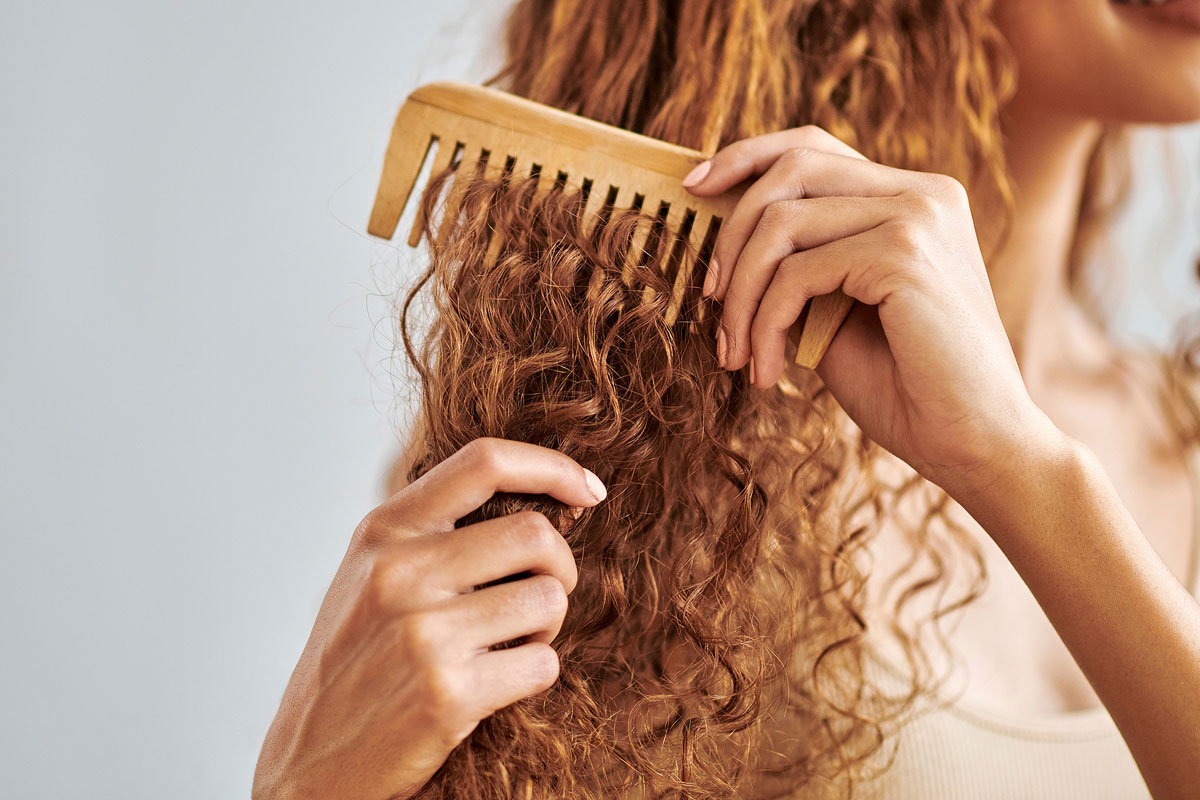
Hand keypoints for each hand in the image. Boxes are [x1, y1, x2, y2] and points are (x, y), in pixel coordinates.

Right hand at [252, 438, 606, 799]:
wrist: (307, 765)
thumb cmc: (353, 662)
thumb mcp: (370, 573)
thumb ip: (434, 531)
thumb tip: (543, 499)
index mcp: (382, 531)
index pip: (484, 461)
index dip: (552, 467)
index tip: (589, 491)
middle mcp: (399, 573)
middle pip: (537, 534)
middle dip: (560, 567)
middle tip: (537, 597)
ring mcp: (423, 633)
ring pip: (550, 598)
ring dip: (546, 627)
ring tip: (506, 645)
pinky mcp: (447, 694)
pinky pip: (544, 663)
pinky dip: (535, 673)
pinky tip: (495, 683)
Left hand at [683, 127, 1060, 490]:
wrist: (975, 445)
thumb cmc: (907, 388)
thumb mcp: (837, 313)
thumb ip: (798, 266)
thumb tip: (723, 241)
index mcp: (914, 197)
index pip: (813, 147)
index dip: (746, 157)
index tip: (694, 189)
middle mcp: (923, 193)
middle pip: (790, 169)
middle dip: (730, 234)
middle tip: (710, 300)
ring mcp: (918, 217)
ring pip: (781, 223)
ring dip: (741, 296)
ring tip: (736, 354)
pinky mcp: (904, 254)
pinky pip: (795, 274)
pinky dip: (765, 325)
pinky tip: (769, 373)